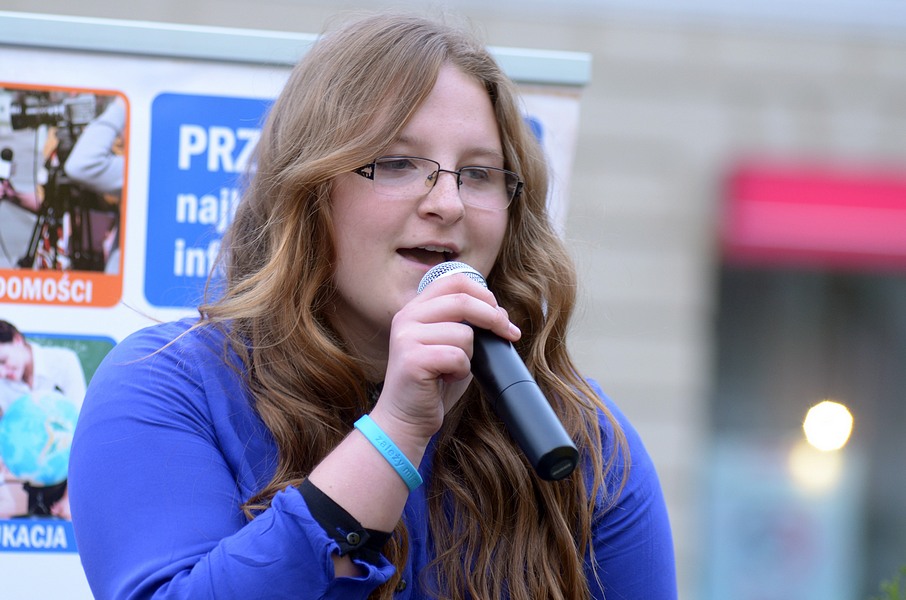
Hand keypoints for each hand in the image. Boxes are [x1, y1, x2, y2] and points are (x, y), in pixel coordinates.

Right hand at [371, 273, 520, 445]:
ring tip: (453, 369)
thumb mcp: (450, 345)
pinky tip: (445, 379)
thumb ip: (466, 325)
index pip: (453, 281)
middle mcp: (407, 317)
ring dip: (470, 356)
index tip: (501, 315)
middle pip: (462, 300)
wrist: (405, 419)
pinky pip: (457, 356)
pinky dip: (461, 371)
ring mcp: (406, 337)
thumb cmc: (433, 384)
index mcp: (415, 309)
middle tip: (508, 334)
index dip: (484, 293)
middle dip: (493, 318)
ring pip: (463, 333)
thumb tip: (500, 313)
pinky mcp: (412, 360)